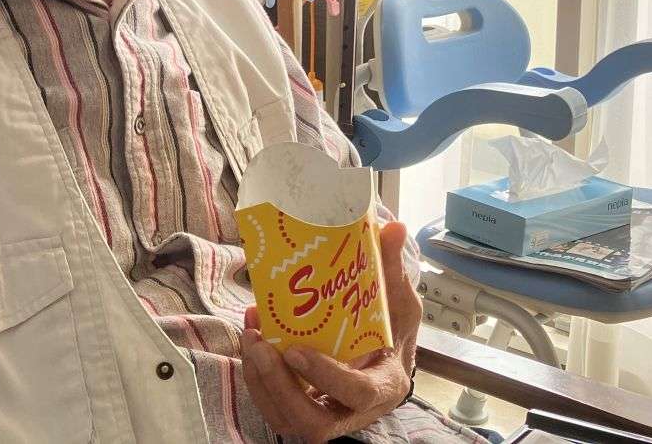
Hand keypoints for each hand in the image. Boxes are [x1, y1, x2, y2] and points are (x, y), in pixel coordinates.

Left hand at [241, 221, 420, 443]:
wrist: (387, 361)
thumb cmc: (394, 334)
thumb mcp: (401, 303)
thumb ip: (394, 271)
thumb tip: (394, 229)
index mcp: (384, 386)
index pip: (357, 394)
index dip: (324, 376)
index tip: (295, 349)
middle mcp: (355, 412)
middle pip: (313, 423)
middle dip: (278, 385)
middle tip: (260, 343)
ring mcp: (328, 415)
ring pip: (287, 419)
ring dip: (261, 381)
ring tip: (250, 336)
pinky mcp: (305, 410)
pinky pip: (275, 408)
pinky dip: (257, 378)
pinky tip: (251, 336)